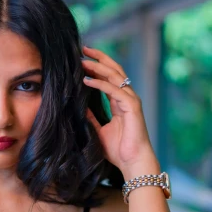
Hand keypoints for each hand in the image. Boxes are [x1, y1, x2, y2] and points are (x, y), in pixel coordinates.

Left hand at [82, 46, 158, 175]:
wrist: (132, 162)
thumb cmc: (118, 150)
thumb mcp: (98, 130)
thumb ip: (91, 117)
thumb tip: (78, 107)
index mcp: (120, 102)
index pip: (110, 77)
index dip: (98, 66)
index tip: (83, 58)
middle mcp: (127, 97)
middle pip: (114, 70)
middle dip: (99, 58)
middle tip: (83, 49)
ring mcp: (131, 101)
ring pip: (115, 76)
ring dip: (98, 67)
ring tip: (82, 61)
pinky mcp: (132, 107)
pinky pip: (114, 91)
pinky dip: (101, 84)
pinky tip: (87, 80)